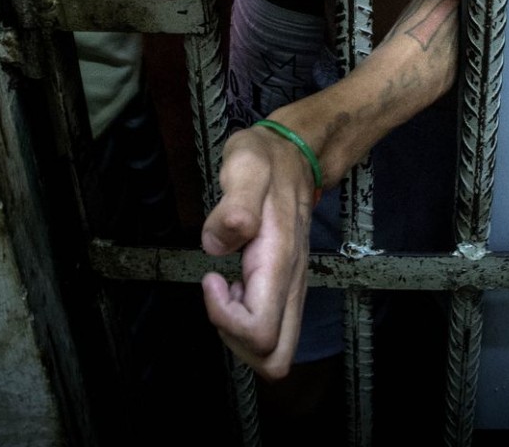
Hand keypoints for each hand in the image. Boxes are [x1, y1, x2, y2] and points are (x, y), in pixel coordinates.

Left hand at [201, 124, 315, 379]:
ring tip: (223, 288)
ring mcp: (293, 286)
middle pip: (274, 356)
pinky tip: (232, 285)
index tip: (212, 277)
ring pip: (274, 349)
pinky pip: (271, 328)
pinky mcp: (287, 285)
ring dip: (238, 331)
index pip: (261, 332)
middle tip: (217, 295)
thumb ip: (236, 205)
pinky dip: (244, 320)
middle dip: (235, 339)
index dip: (225, 319)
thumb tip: (218, 245)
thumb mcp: (246, 165)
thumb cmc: (267, 159)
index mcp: (280, 261)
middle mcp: (292, 282)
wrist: (296, 152)